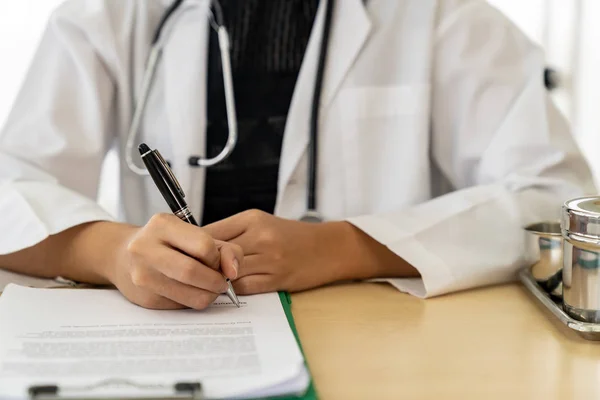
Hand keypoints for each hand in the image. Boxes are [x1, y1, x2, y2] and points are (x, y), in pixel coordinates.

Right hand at [110, 214, 242, 309]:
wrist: (123, 255)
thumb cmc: (167, 243)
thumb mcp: (195, 234)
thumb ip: (224, 249)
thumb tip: (234, 272)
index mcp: (162, 225)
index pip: (203, 245)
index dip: (217, 257)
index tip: (216, 261)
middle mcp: (146, 248)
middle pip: (193, 272)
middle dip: (216, 281)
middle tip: (221, 282)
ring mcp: (142, 275)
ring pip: (192, 296)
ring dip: (209, 295)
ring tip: (208, 287)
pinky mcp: (145, 298)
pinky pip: (182, 307)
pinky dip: (194, 301)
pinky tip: (190, 291)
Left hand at [204, 209, 414, 294]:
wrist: (328, 248)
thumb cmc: (293, 236)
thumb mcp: (262, 223)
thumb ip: (233, 232)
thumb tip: (198, 245)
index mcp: (252, 219)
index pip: (210, 232)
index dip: (193, 246)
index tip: (184, 255)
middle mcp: (260, 236)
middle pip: (215, 253)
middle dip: (200, 265)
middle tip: (190, 273)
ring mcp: (269, 259)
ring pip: (227, 272)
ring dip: (215, 280)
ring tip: (206, 283)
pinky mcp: (277, 279)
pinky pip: (244, 287)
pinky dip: (232, 290)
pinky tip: (227, 290)